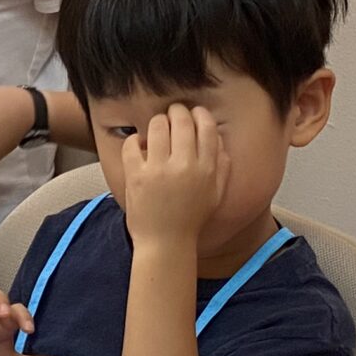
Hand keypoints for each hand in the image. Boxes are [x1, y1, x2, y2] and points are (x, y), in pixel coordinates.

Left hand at [120, 105, 227, 246]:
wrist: (165, 243)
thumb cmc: (191, 219)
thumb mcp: (217, 194)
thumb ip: (222, 165)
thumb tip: (217, 137)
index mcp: (207, 169)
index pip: (206, 126)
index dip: (199, 113)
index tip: (194, 114)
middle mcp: (184, 166)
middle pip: (181, 119)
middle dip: (177, 111)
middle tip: (173, 115)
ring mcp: (158, 170)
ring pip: (157, 125)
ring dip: (157, 123)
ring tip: (156, 131)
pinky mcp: (136, 176)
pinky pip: (133, 143)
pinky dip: (135, 140)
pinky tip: (139, 146)